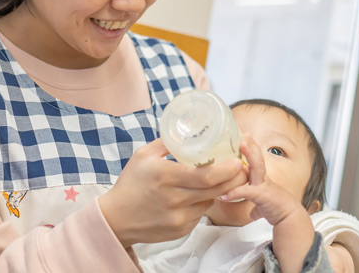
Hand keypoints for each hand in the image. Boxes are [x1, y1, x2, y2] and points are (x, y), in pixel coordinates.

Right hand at [98, 138, 246, 246]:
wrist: (116, 218)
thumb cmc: (130, 183)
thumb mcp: (143, 155)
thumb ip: (167, 142)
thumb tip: (188, 128)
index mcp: (166, 177)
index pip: (206, 176)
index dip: (226, 169)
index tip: (237, 160)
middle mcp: (174, 199)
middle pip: (215, 190)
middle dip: (233, 179)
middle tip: (242, 168)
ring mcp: (178, 218)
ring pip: (209, 202)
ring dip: (219, 191)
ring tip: (220, 179)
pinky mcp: (180, 230)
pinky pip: (200, 214)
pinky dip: (203, 203)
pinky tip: (196, 196)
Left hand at [220, 134, 306, 225]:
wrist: (290, 220)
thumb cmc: (278, 212)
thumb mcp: (264, 208)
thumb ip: (256, 208)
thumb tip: (252, 214)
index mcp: (262, 180)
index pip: (256, 161)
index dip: (251, 150)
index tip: (244, 138)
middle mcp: (263, 180)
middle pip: (258, 158)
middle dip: (251, 145)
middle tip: (244, 133)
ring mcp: (263, 186)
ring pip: (257, 166)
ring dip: (249, 154)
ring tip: (242, 144)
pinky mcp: (262, 196)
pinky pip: (246, 192)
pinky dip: (235, 193)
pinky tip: (224, 196)